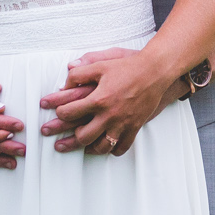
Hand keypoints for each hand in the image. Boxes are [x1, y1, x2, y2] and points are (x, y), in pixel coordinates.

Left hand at [38, 46, 174, 155]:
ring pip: (102, 147)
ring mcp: (122, 124)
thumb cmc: (127, 67)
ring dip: (90, 148)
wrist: (155, 71)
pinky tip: (107, 146)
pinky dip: (113, 150)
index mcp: (98, 99)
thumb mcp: (101, 64)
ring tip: (85, 145)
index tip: (59, 112)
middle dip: (71, 138)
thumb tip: (64, 83)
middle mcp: (109, 115)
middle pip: (83, 136)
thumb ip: (80, 72)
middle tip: (66, 136)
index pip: (70, 112)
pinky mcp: (135, 127)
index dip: (60, 113)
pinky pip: (122, 147)